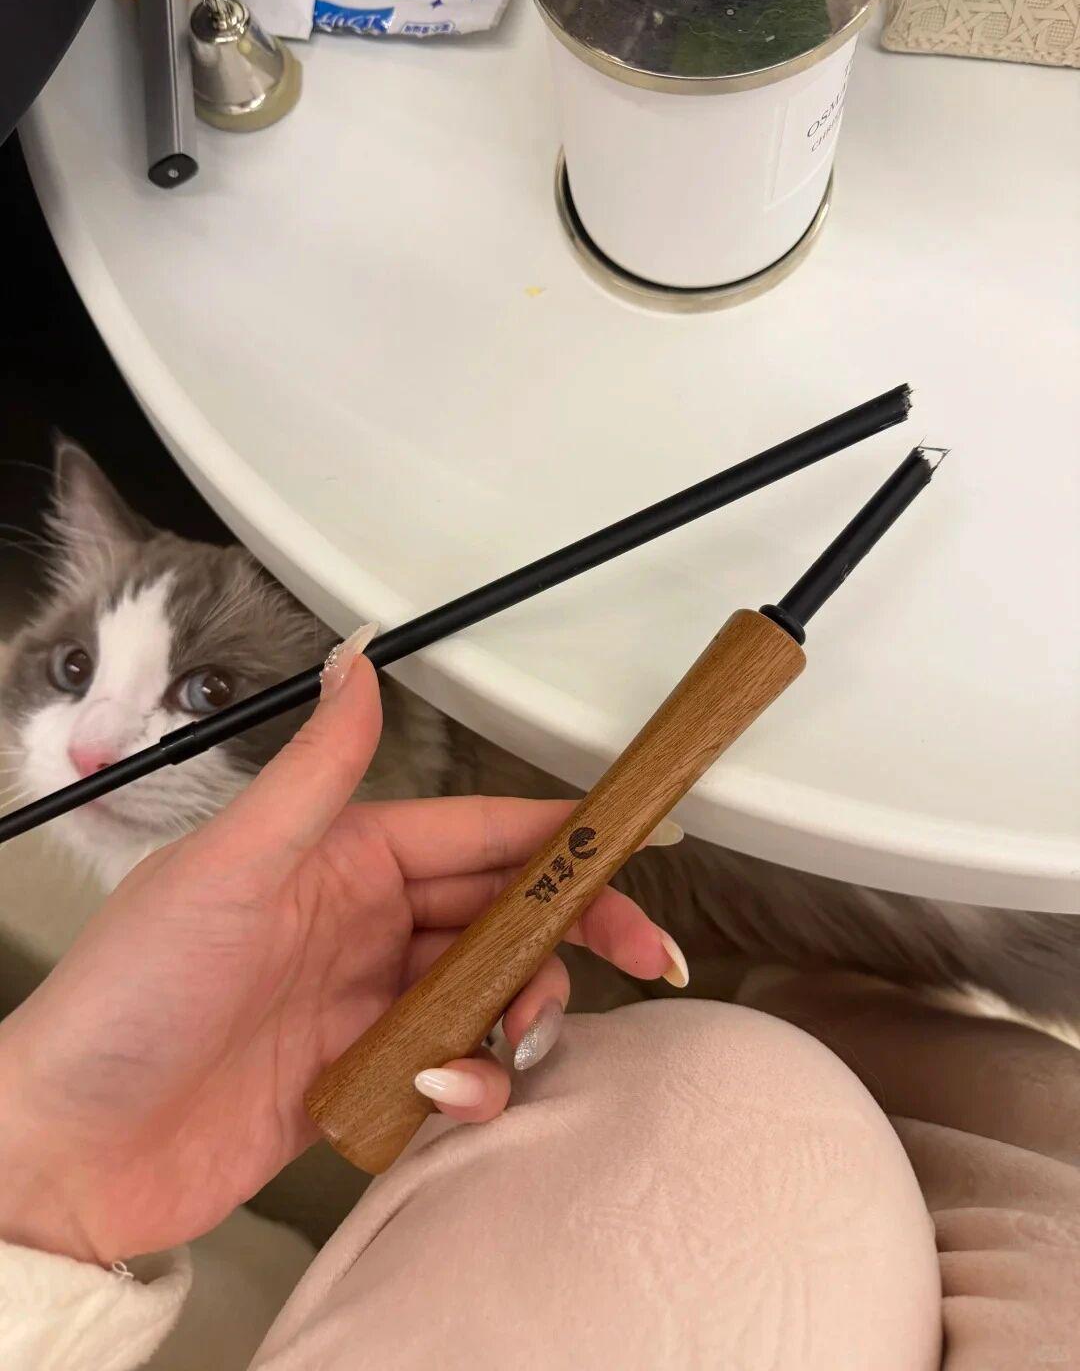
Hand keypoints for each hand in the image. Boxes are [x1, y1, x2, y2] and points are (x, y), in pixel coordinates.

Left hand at [0, 641, 683, 1264]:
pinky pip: (455, 1069)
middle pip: (504, 912)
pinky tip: (443, 1095)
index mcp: (342, 859)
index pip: (480, 833)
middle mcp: (362, 924)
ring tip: (508, 1038)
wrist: (68, 1155)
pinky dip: (473, 1084)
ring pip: (491, 992)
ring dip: (524, 1012)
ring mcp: (365, 1004)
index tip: (639, 839)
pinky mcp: (362, 1081)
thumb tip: (359, 660)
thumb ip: (314, 773)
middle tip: (643, 952)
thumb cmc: (128, 999)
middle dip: (578, 928)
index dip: (563, 834)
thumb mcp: (227, 867)